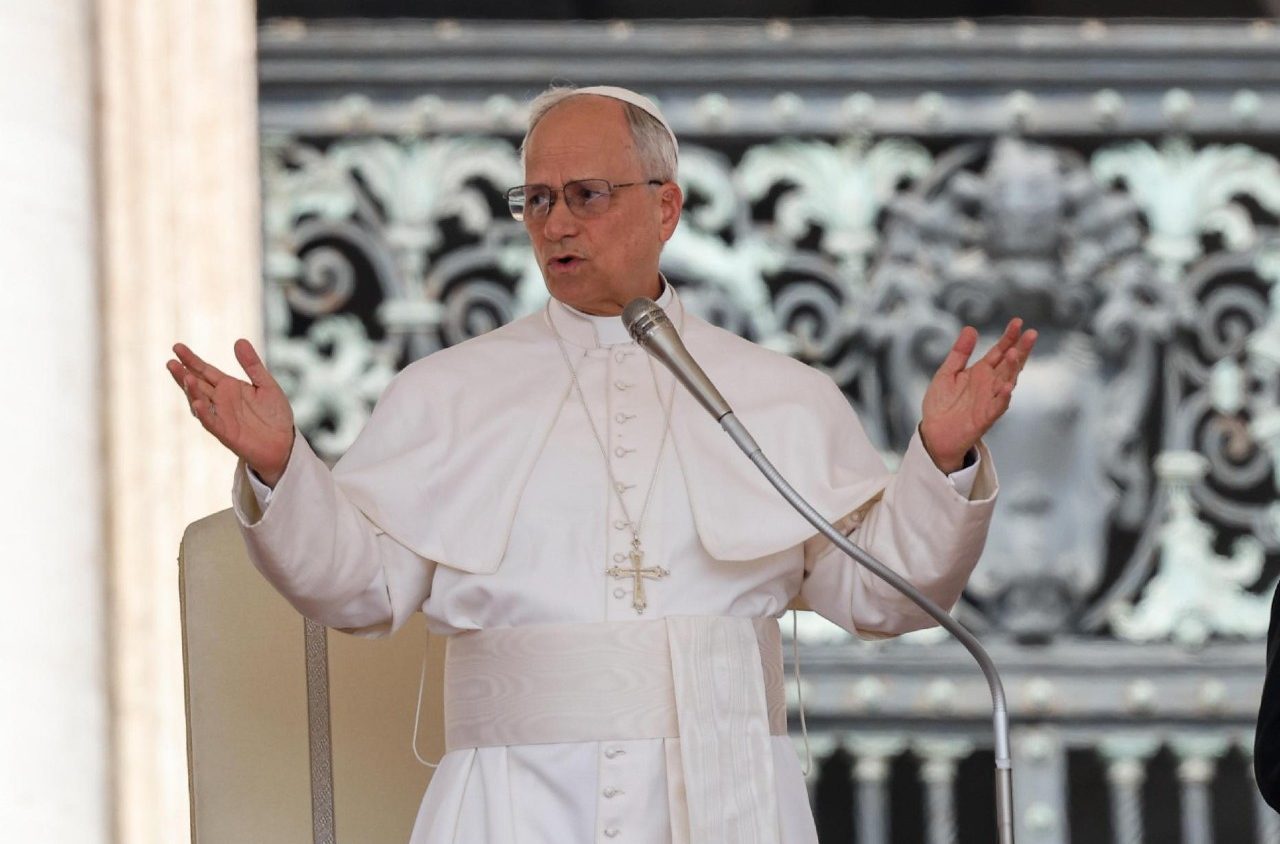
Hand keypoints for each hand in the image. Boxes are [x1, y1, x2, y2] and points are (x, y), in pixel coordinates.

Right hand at [166, 339, 294, 485]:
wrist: (284, 443)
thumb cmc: (274, 415)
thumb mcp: (266, 385)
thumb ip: (252, 365)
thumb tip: (239, 340)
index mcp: (229, 387)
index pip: (205, 370)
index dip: (191, 359)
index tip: (177, 347)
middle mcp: (220, 400)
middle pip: (197, 384)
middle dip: (183, 374)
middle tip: (171, 362)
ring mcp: (221, 416)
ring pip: (200, 401)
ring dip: (192, 391)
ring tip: (186, 377)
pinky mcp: (226, 432)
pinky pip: (211, 422)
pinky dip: (203, 413)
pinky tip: (197, 402)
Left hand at [919, 318, 1037, 472]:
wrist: (934, 433)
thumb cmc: (942, 404)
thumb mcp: (947, 373)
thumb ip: (959, 353)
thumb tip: (970, 328)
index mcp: (981, 372)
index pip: (999, 351)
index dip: (1008, 337)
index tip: (1017, 322)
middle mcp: (989, 384)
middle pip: (1009, 364)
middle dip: (1020, 349)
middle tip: (1031, 334)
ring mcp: (990, 400)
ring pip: (1007, 382)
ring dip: (1012, 369)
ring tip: (1015, 353)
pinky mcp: (986, 416)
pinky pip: (998, 406)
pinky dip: (1004, 396)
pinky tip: (1007, 386)